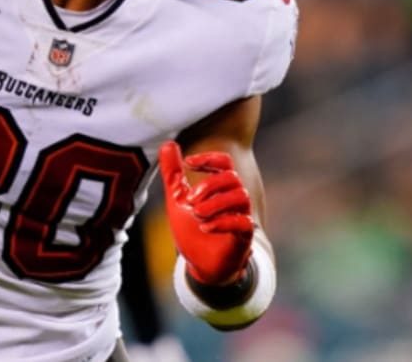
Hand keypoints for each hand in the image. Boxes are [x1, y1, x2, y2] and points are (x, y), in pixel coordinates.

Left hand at [159, 141, 253, 285]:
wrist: (200, 266)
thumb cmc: (192, 230)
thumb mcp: (177, 199)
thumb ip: (173, 174)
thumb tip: (168, 144)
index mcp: (220, 188)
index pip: (225, 162)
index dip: (209, 158)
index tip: (188, 163)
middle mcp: (234, 199)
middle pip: (232, 178)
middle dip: (209, 185)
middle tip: (191, 200)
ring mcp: (241, 217)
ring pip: (241, 196)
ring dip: (215, 203)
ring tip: (197, 215)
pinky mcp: (244, 237)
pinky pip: (243, 222)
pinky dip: (222, 222)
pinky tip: (204, 227)